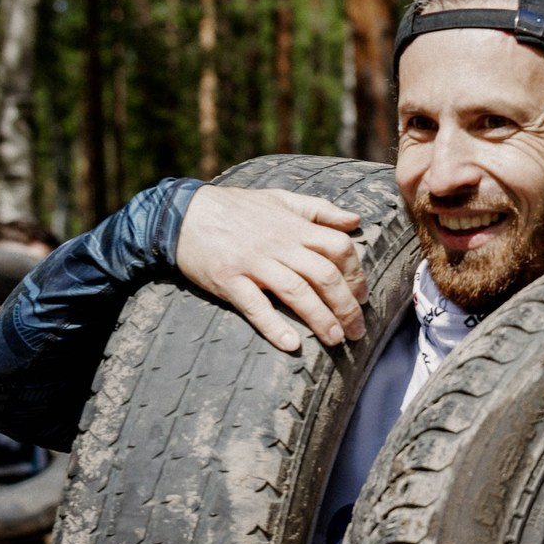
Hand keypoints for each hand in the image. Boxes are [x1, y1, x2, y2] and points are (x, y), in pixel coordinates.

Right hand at [174, 186, 366, 352]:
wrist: (181, 213)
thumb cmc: (235, 208)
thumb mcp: (278, 199)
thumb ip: (318, 209)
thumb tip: (355, 220)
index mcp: (293, 226)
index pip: (338, 247)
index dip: (356, 274)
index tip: (362, 296)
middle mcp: (278, 244)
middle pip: (324, 275)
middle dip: (347, 305)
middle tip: (357, 330)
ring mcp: (253, 262)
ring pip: (297, 292)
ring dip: (320, 318)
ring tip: (336, 340)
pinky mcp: (228, 279)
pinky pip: (254, 305)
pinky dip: (273, 326)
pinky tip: (291, 345)